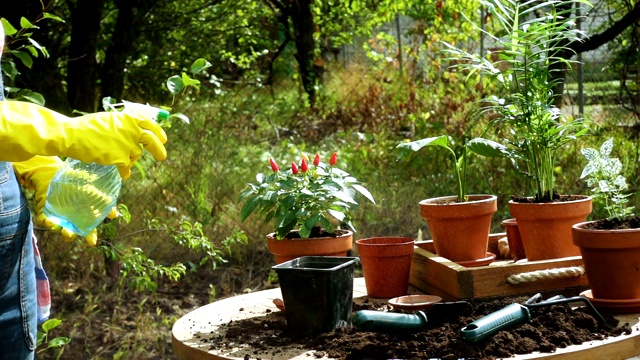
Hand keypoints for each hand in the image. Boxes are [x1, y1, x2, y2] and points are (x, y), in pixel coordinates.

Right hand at [1, 101, 167, 177]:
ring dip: (130, 158)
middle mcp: (131, 130)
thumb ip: (124, 125)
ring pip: (135, 155)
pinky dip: (126, 172)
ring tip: (117, 157)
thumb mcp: (109, 120)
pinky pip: (127, 168)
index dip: (159, 132)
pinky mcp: (120, 158)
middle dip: (159, 149)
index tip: (164, 139)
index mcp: (129, 118)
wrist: (72, 136)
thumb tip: (137, 131)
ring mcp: (127, 145)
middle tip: (162, 157)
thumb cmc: (87, 127)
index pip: (151, 123)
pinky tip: (124, 175)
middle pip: (152, 140)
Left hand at [12, 156, 114, 245]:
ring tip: (53, 225)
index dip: (90, 238)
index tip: (91, 243)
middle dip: (69, 235)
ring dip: (55, 228)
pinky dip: (43, 221)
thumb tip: (114, 215)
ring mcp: (57, 216)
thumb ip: (103, 201)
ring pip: (56, 228)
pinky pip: (43, 220)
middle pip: (70, 233)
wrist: (57, 172)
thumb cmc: (77, 181)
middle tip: (69, 234)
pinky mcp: (45, 211)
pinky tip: (45, 219)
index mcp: (83, 217)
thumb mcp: (92, 189)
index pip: (88, 231)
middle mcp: (70, 219)